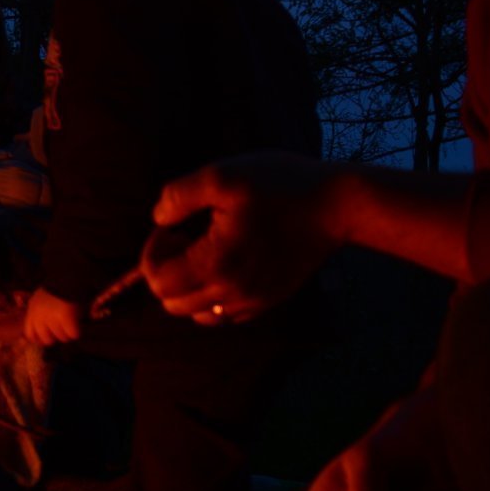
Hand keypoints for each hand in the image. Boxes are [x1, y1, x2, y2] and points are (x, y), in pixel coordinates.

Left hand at [22, 287, 83, 347]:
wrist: (67, 277)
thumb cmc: (55, 290)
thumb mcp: (40, 301)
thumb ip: (38, 316)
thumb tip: (41, 337)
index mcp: (32, 313)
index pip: (31, 335)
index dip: (40, 339)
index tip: (49, 337)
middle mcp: (39, 318)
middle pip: (47, 340)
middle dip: (56, 336)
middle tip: (64, 327)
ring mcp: (51, 319)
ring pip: (62, 338)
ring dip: (68, 332)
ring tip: (72, 321)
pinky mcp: (65, 318)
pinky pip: (73, 334)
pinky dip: (77, 330)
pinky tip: (78, 322)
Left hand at [144, 153, 341, 325]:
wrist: (338, 205)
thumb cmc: (280, 185)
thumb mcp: (221, 175)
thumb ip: (178, 196)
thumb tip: (158, 218)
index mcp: (215, 264)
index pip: (158, 281)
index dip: (152, 252)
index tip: (171, 228)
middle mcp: (232, 293)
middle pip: (172, 303)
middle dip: (166, 271)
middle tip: (184, 239)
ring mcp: (252, 301)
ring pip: (198, 314)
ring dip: (187, 288)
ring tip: (202, 253)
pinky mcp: (269, 301)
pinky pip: (225, 315)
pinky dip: (212, 297)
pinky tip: (224, 265)